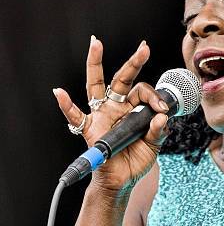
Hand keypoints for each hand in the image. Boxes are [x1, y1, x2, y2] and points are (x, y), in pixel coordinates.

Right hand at [53, 36, 169, 192]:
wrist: (122, 181)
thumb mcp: (153, 145)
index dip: (153, 97)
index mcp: (132, 109)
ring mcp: (101, 115)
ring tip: (95, 44)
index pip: (142, 92)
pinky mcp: (89, 130)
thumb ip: (158, 131)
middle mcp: (115, 107)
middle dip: (133, 63)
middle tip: (144, 48)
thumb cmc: (135, 161)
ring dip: (95, 64)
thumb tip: (161, 117)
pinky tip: (59, 93)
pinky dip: (66, 105)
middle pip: (121, 79)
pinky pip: (75, 117)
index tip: (162, 110)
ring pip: (95, 86)